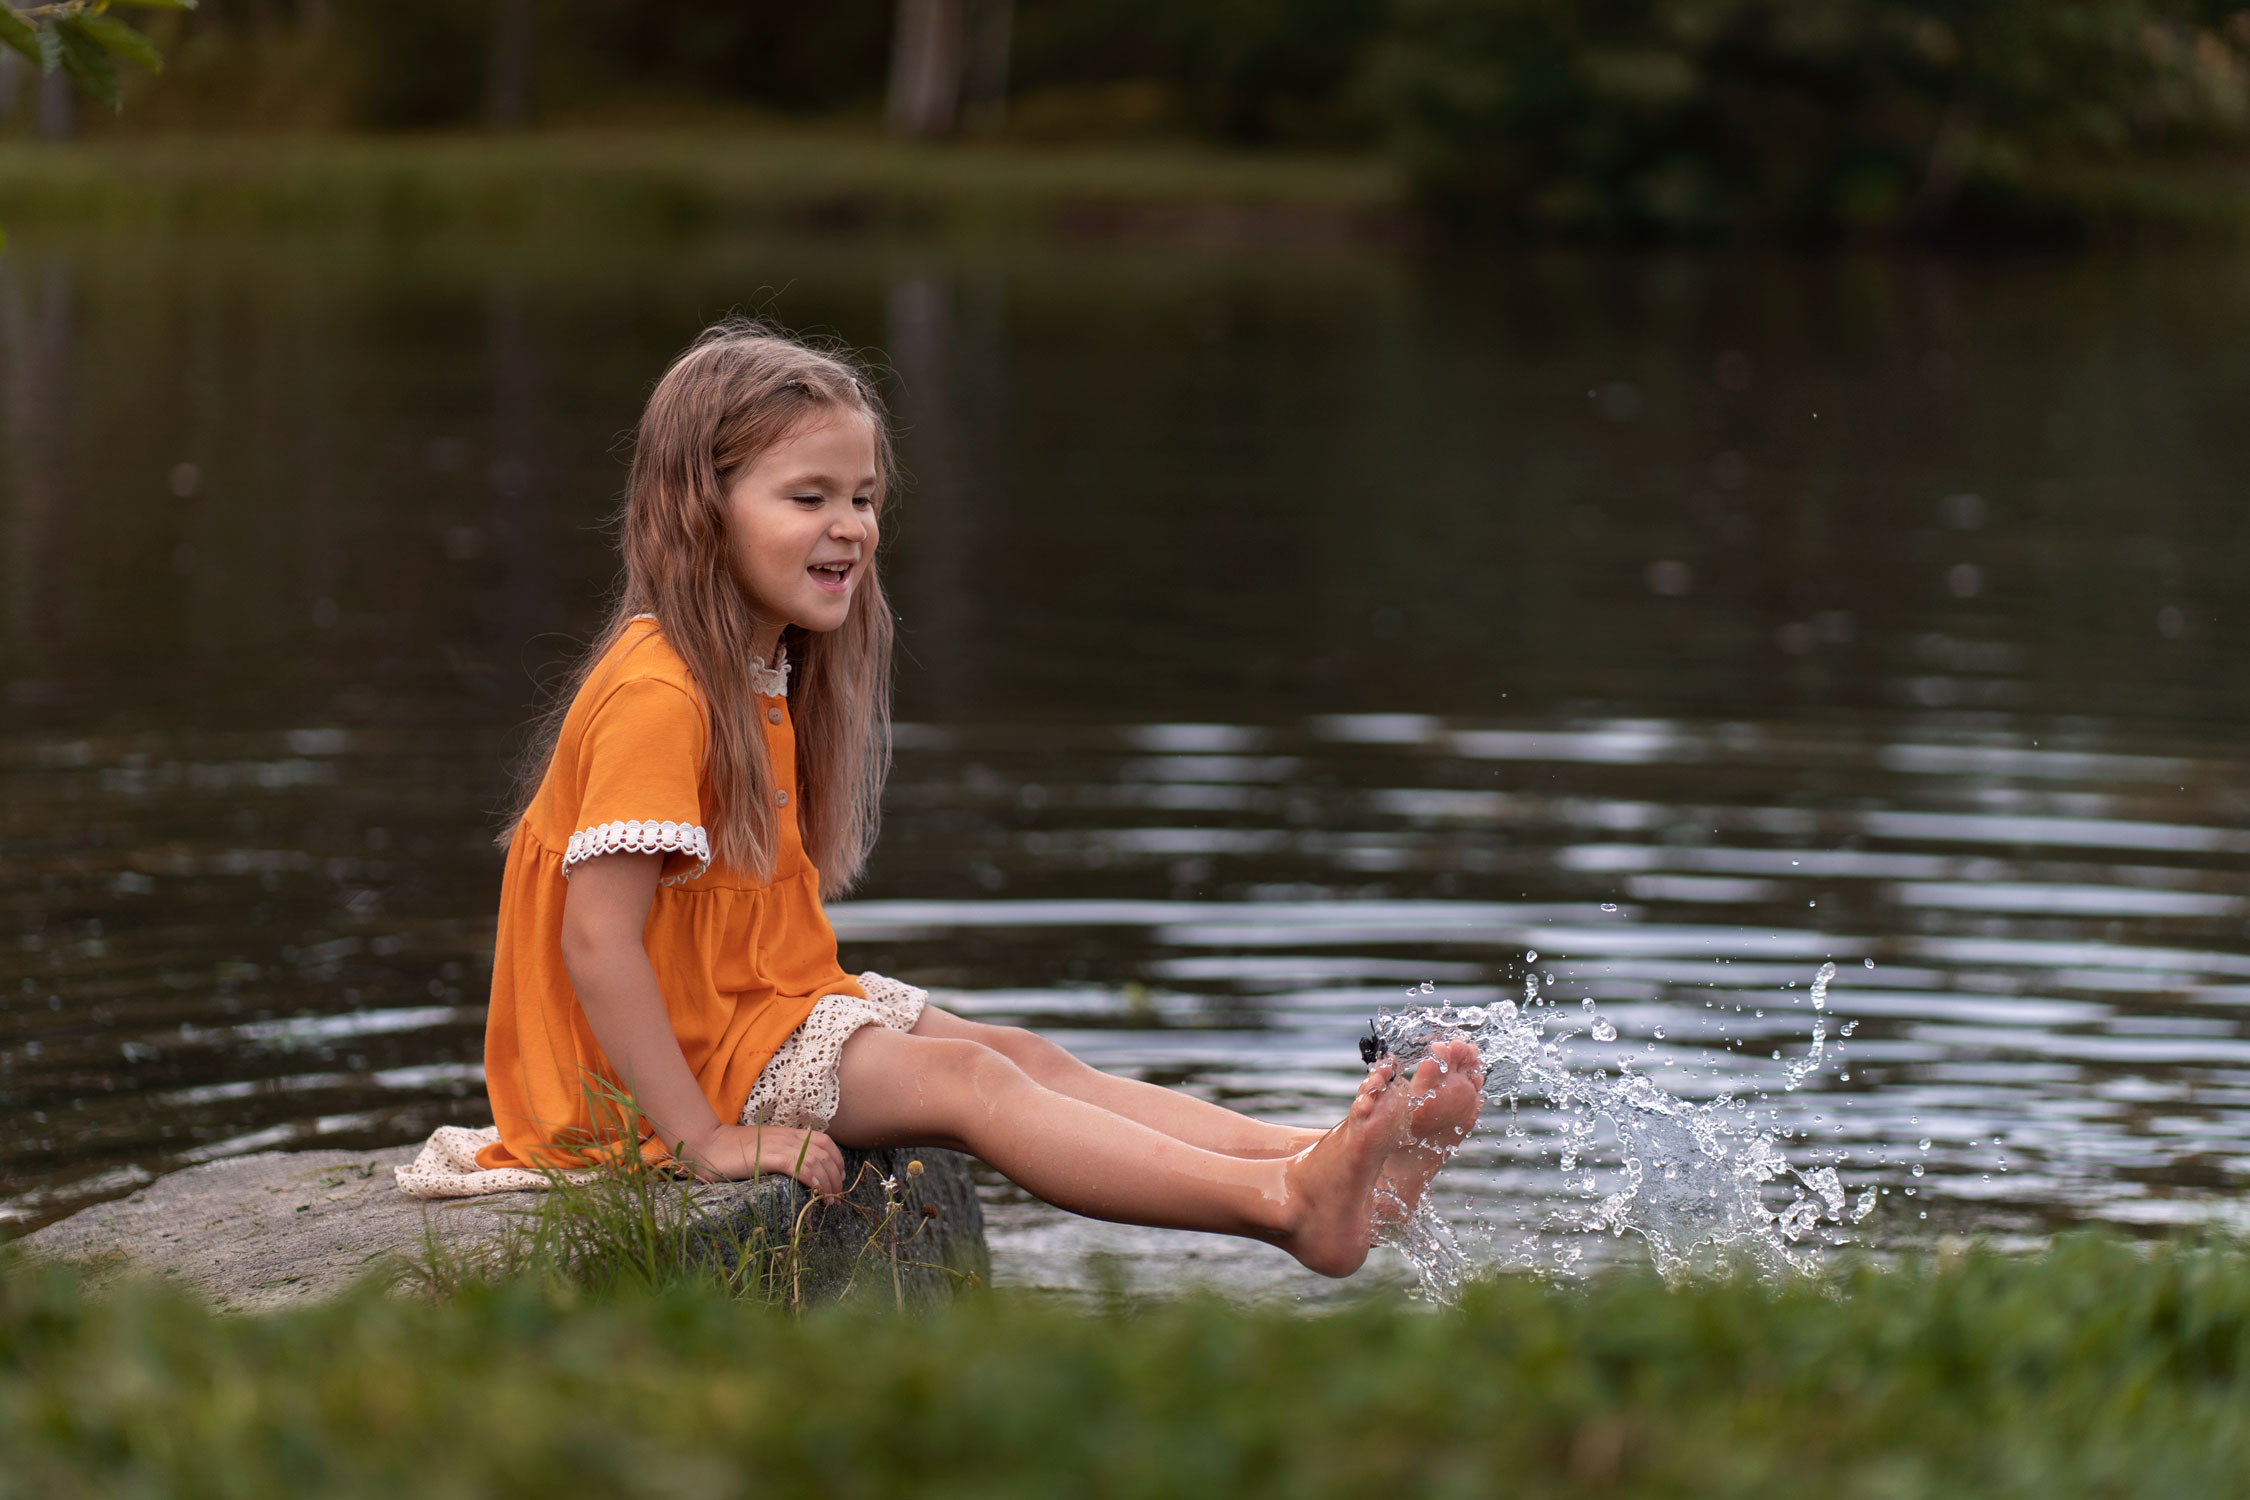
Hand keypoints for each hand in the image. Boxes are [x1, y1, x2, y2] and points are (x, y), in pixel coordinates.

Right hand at [679, 1122, 844, 1195]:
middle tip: (837, 1196)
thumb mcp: (762, 1149)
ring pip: (817, 1161)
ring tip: (829, 1200)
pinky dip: (813, 1177)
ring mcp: (779, 1146)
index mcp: (788, 1134)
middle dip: (836, 1176)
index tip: (839, 1179)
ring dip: (828, 1182)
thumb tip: (797, 1173)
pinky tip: (816, 1191)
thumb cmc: (730, 1152)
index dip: (837, 1160)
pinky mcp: (769, 1157)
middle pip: (826, 1153)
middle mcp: (787, 1137)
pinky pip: (799, 1165)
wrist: (706, 1145)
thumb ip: (779, 1155)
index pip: (824, 1141)